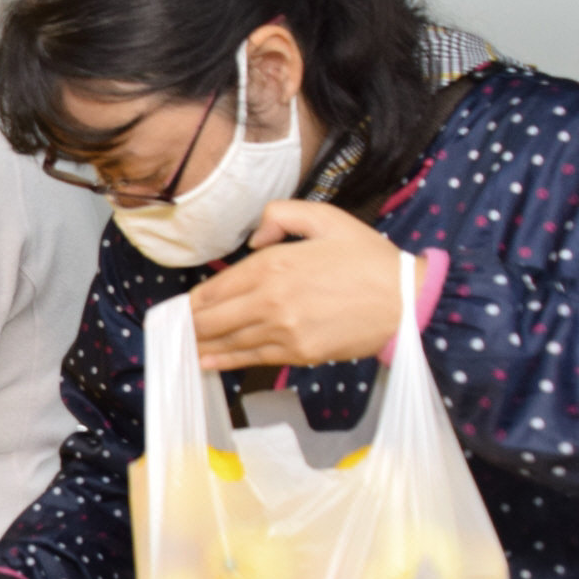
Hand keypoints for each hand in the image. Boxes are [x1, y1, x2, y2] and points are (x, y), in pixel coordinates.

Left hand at [189, 201, 416, 371]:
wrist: (406, 299)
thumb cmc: (368, 258)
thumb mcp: (326, 218)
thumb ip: (281, 216)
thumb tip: (254, 239)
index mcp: (274, 264)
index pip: (217, 287)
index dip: (194, 301)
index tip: (180, 308)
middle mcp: (271, 299)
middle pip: (214, 318)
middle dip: (189, 326)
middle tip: (172, 331)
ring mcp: (283, 329)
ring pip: (227, 341)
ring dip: (200, 346)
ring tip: (180, 349)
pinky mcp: (297, 353)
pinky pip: (250, 358)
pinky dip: (223, 361)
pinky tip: (204, 362)